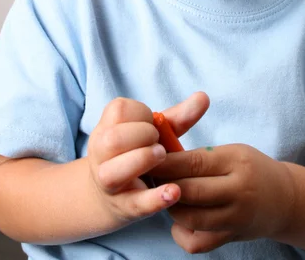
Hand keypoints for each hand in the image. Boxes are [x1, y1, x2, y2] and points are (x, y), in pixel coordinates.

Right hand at [87, 93, 209, 230]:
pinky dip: (155, 198)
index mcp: (107, 125)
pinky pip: (136, 203)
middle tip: (160, 144)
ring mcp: (108, 181)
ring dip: (142, 161)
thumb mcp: (154, 132)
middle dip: (142, 136)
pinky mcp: (123, 207)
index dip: (142, 115)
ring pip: (113, 172)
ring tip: (162, 158)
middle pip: (113, 139)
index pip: (120, 110)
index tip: (153, 126)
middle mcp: (100, 152)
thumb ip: (178, 116)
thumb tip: (203, 97)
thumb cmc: (136, 153)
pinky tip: (174, 191)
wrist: (109, 194)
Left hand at [150, 143, 294, 253]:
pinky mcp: (231, 239)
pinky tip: (181, 218)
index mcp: (235, 162)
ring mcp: (235, 219)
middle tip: (150, 177)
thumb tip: (161, 157)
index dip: (167, 162)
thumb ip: (199, 157)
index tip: (148, 158)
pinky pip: (197, 243)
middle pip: (190, 192)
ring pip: (190, 218)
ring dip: (171, 207)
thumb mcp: (230, 152)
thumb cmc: (250, 169)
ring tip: (165, 195)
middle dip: (164, 184)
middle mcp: (238, 192)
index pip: (194, 163)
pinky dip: (181, 232)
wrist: (283, 200)